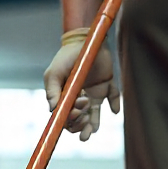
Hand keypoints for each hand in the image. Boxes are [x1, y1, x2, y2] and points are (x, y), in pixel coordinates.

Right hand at [43, 28, 120, 142]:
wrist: (84, 39)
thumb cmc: (66, 57)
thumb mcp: (54, 73)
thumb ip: (53, 92)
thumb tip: (53, 110)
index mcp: (65, 97)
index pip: (65, 117)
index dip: (70, 120)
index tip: (77, 112)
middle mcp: (78, 98)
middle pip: (78, 120)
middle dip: (79, 124)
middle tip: (83, 114)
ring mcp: (93, 92)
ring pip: (93, 116)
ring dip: (92, 125)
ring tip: (92, 128)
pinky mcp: (107, 84)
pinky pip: (112, 97)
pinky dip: (114, 104)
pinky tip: (114, 110)